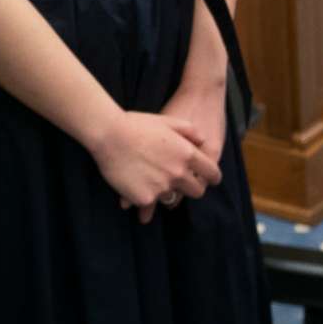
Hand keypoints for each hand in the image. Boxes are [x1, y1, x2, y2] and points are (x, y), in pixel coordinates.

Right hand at [143, 69, 227, 222]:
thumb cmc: (137, 124)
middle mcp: (178, 173)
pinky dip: (146, 198)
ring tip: (154, 184)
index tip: (209, 179)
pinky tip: (137, 189)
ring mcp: (162, 188)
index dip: (213, 177)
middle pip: (196, 192)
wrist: (109, 135)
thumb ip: (189, 130)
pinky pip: (151, 203)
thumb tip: (202, 140)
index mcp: (187, 154)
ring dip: (167, 193)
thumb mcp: (167, 120)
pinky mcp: (144, 198)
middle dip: (191, 188)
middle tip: (181, 184)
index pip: (211, 173)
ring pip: (173, 199)